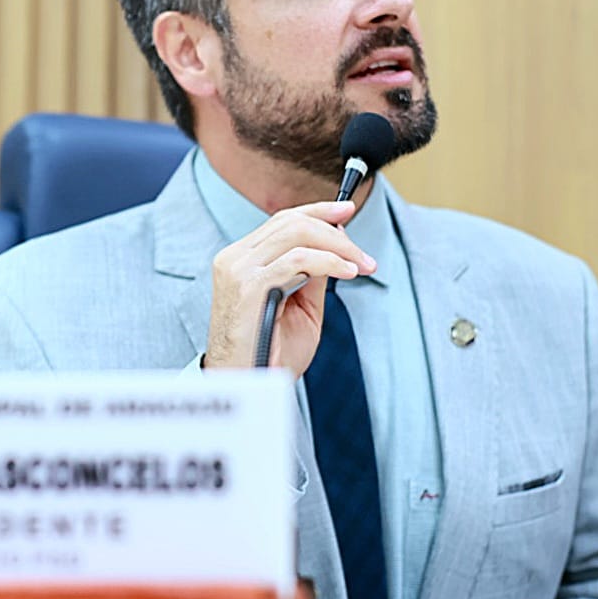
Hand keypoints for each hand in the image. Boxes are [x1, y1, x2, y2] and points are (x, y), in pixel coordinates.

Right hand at [204, 201, 375, 375]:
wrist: (247, 387)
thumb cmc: (271, 355)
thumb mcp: (301, 307)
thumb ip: (312, 275)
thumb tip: (335, 249)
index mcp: (241, 260)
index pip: (280, 221)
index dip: (316, 211)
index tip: (345, 211)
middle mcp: (235, 258)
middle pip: (291, 222)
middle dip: (334, 230)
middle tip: (362, 253)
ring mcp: (238, 269)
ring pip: (296, 233)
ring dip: (338, 246)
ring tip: (360, 265)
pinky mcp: (248, 285)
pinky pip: (298, 259)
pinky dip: (329, 261)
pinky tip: (347, 272)